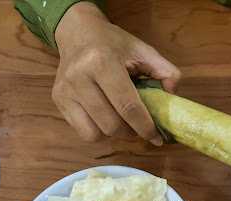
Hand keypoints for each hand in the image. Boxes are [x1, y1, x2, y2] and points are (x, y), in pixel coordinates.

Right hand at [53, 2, 179, 144]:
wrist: (77, 32)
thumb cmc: (113, 45)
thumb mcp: (143, 50)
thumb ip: (165, 71)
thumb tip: (172, 98)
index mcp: (102, 62)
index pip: (128, 106)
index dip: (145, 127)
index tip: (157, 138)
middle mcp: (80, 77)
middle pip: (112, 124)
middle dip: (131, 132)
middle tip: (139, 126)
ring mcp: (66, 91)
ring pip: (96, 133)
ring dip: (115, 134)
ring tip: (122, 121)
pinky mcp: (58, 100)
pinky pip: (84, 133)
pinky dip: (99, 132)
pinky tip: (106, 119)